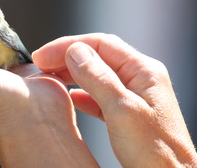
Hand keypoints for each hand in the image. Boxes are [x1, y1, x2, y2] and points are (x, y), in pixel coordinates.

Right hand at [33, 34, 196, 166]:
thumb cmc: (156, 153)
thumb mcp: (122, 111)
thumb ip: (98, 78)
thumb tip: (75, 51)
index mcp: (143, 71)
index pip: (100, 43)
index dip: (68, 46)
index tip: (43, 56)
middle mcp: (139, 77)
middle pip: (97, 55)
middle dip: (67, 56)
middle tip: (41, 64)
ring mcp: (134, 94)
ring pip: (96, 73)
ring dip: (71, 72)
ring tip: (49, 76)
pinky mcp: (126, 111)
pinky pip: (98, 93)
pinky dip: (80, 92)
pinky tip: (69, 97)